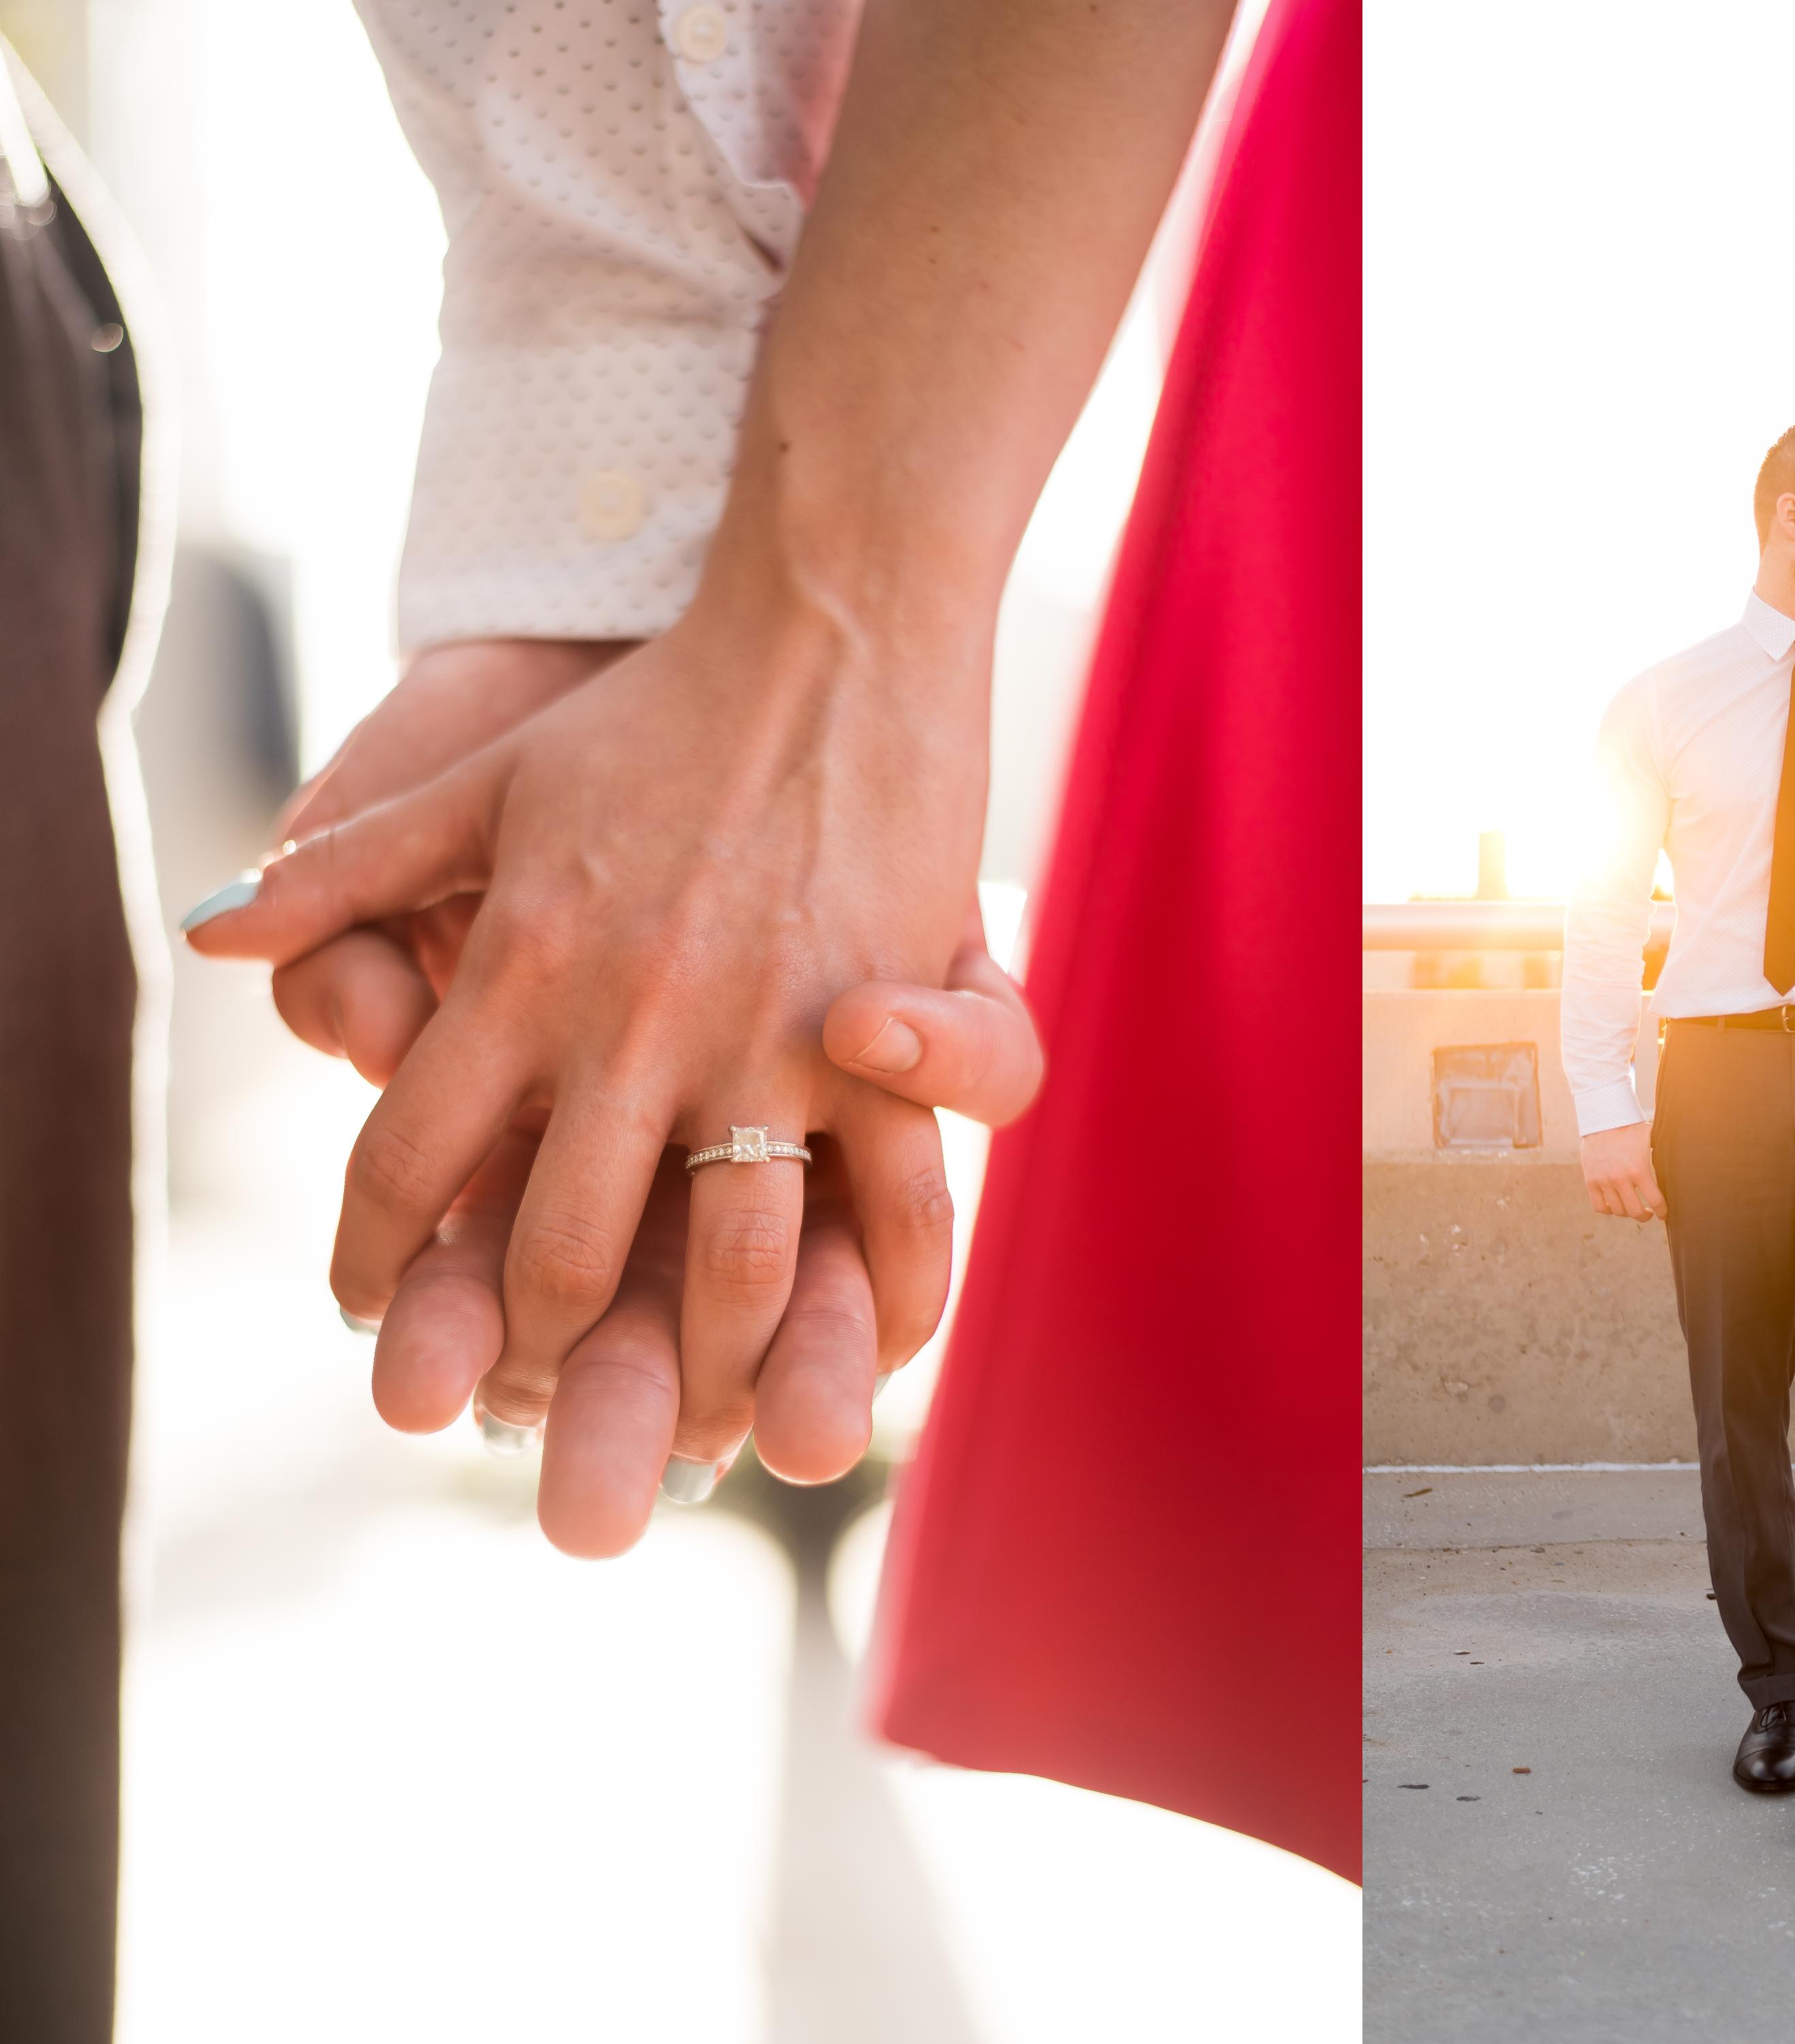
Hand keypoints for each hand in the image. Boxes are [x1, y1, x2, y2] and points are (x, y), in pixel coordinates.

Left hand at [244, 639, 1040, 1551]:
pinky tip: (865, 1354)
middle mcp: (631, 1022)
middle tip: (518, 1386)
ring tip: (678, 1413)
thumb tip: (211, 933)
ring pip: (720, 1261)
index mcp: (522, 966)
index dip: (373, 1256)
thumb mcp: (483, 776)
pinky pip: (892, 1205)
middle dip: (522, 1345)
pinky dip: (879, 1301)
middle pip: (552, 1245)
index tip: (365, 1308)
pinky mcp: (883, 1032)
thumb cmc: (658, 707)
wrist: (831, 629)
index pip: (407, 1158)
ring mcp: (765, 1036)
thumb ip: (350, 863)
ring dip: (694, 1361)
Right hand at [1580, 1122, 1664, 1221]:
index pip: (1655, 1201)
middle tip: (1648, 1214)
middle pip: (1635, 1211)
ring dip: (1628, 1213)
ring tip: (1632, 1207)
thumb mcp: (1651, 1138)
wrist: (1603, 1119)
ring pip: (1618, 1211)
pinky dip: (1608, 1210)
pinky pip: (1599, 1206)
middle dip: (1645, 1216)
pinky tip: (1615, 1206)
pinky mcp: (1591, 1181)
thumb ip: (1664, 1150)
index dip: (1662, 1211)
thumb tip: (1687, 1152)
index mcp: (1639, 1170)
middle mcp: (1621, 1178)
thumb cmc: (1630, 1128)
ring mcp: (1604, 1181)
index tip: (1664, 1214)